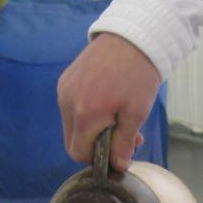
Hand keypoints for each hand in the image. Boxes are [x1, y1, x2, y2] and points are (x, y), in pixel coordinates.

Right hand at [58, 32, 162, 171]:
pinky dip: (87, 111)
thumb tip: (118, 166)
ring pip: (72, 123)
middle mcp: (67, 102)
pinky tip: (108, 100)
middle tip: (125, 135)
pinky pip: (71, 106)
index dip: (98, 158)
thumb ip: (123, 143)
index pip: (78, 153)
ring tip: (119, 115)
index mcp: (85, 113)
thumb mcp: (136, 112)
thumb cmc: (138, 74)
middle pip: (73, 140)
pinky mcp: (65, 79)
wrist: (132, 35)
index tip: (120, 150)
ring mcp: (64, 89)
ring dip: (92, 127)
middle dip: (96, 144)